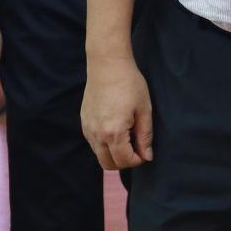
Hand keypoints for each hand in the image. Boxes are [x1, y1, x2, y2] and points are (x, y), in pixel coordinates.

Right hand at [81, 55, 153, 170]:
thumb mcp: (144, 109)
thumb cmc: (129, 84)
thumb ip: (145, 136)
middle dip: (124, 162)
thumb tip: (147, 156)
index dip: (137, 160)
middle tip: (137, 149)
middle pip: (108, 164)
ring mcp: (87, 129)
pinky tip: (117, 129)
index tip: (145, 152)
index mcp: (113, 132)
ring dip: (114, 154)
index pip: (124, 161)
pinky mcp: (84, 123)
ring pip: (99, 155)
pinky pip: (94, 143)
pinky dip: (105, 144)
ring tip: (128, 136)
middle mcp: (96, 134)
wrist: (107, 65)